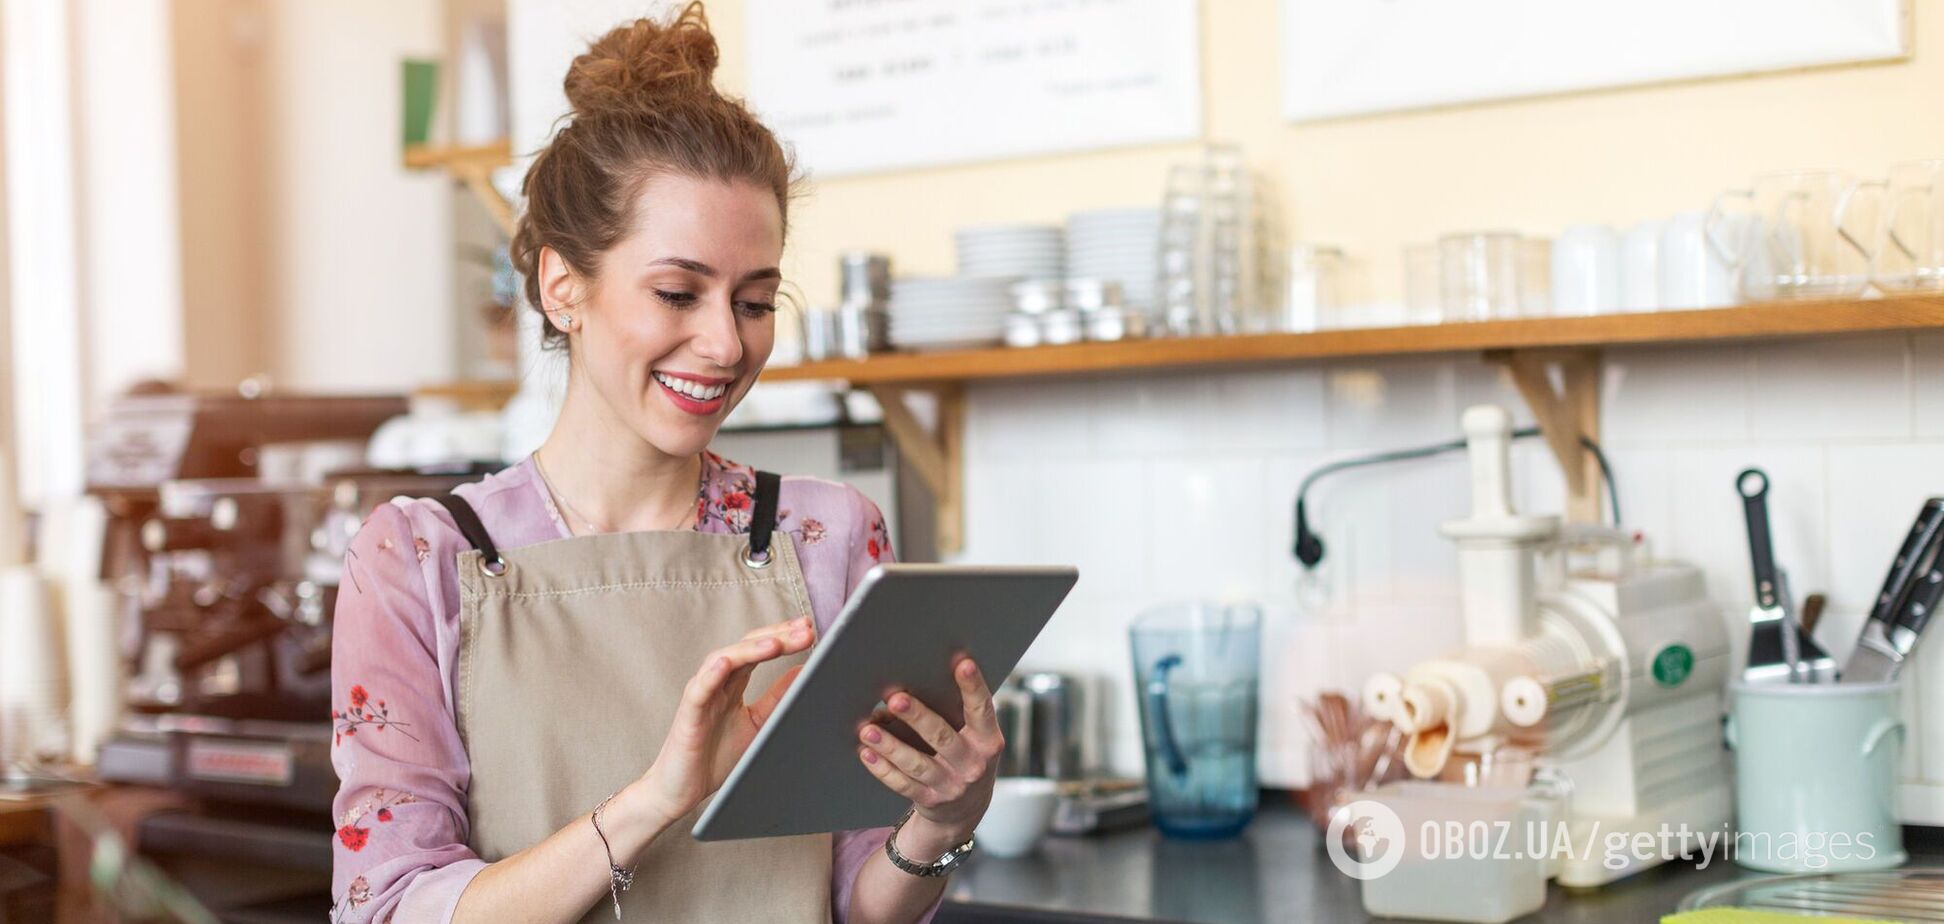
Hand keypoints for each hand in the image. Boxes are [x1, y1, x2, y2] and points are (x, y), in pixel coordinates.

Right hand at [639, 615, 815, 822]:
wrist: (680, 790)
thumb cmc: (714, 757)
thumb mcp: (757, 724)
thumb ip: (777, 698)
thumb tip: (803, 671)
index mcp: (733, 684)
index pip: (758, 650)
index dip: (783, 637)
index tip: (808, 628)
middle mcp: (716, 683)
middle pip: (745, 648)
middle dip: (775, 636)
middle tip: (804, 629)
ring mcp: (701, 696)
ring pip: (722, 661)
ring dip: (749, 650)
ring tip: (776, 643)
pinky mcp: (687, 716)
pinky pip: (698, 690)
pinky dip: (711, 675)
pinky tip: (725, 664)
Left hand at [856, 657, 1001, 839]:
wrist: (966, 809)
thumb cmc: (966, 756)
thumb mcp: (976, 738)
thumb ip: (958, 714)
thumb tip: (913, 688)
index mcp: (988, 741)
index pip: (982, 710)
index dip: (974, 687)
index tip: (963, 663)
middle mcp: (973, 764)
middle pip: (942, 737)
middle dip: (917, 716)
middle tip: (895, 698)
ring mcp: (951, 785)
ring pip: (917, 763)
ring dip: (890, 745)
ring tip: (868, 729)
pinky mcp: (930, 800)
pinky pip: (902, 784)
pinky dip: (883, 769)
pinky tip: (867, 753)